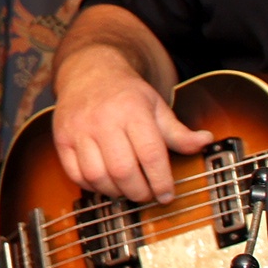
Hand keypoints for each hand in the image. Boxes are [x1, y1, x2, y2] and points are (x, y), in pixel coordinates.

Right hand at [50, 47, 212, 202]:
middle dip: (139, 191)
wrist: (89, 72)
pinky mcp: (62, 138)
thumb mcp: (156, 106)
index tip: (167, 194)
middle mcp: (103, 120)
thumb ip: (178, 130)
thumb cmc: (126, 93)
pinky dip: (92, 186)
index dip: (160, 180)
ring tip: (127, 190)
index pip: (150, 153)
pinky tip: (106, 183)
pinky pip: (75, 174)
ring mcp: (79, 129)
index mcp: (132, 110)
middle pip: (123, 169)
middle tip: (147, 195)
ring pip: (97, 175)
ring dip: (116, 191)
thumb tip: (205, 141)